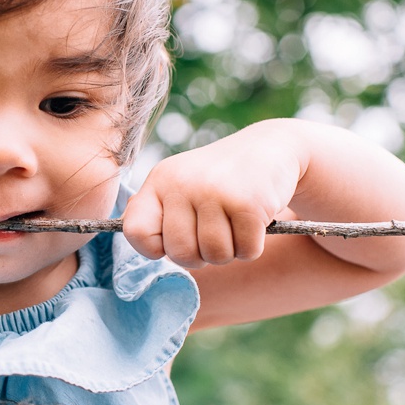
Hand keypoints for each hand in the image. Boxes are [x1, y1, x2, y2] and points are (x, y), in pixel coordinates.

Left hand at [121, 120, 303, 267]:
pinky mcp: (248, 204)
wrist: (268, 148)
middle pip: (180, 254)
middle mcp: (182, 184)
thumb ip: (155, 213)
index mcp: (160, 180)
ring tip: (234, 224)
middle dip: (201, 255)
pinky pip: (246, 251)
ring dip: (230, 251)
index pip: (135, 232)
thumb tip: (146, 244)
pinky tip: (253, 221)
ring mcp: (215, 192)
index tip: (177, 236)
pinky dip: (252, 246)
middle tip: (214, 232)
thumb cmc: (218, 180)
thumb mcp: (180, 184)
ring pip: (215, 256)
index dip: (156, 247)